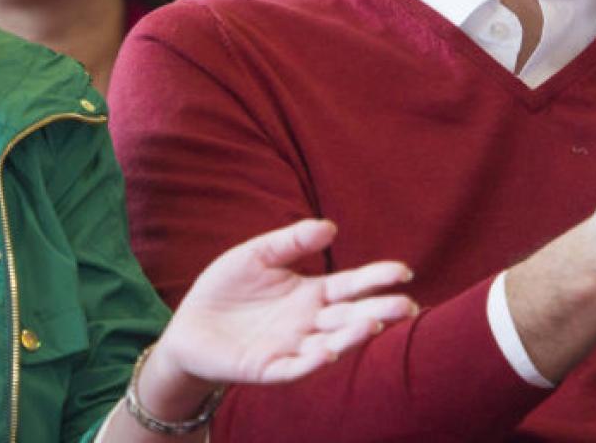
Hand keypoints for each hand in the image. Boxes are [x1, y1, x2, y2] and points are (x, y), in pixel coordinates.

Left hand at [153, 219, 415, 387]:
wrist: (188, 325)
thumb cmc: (225, 289)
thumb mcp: (256, 255)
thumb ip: (290, 242)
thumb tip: (331, 227)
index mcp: (310, 294)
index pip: (351, 285)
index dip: (376, 278)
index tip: (403, 271)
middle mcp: (309, 322)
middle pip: (351, 316)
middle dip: (379, 311)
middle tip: (407, 305)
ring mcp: (292, 346)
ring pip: (331, 342)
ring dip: (353, 335)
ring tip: (372, 322)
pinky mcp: (270, 367)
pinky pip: (297, 366)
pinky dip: (315, 361)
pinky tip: (329, 350)